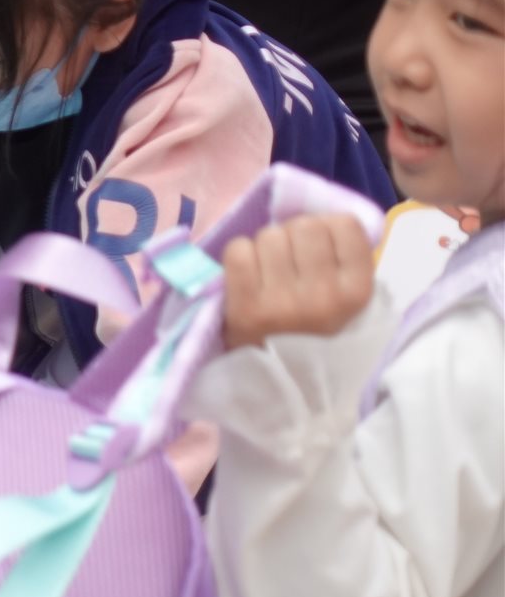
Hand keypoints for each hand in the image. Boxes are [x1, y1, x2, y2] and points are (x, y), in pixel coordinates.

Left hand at [220, 213, 375, 350]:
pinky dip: (240, 256)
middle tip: (289, 259)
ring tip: (268, 272)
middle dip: (293, 235)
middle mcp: (324, 297)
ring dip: (265, 247)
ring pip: (269, 235)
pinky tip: (247, 277)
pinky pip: (239, 250)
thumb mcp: (349, 302)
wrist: (283, 384)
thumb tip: (323, 213)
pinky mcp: (245, 307)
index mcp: (357, 292)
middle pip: (304, 226)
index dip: (327, 227)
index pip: (344, 224)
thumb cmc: (317, 332)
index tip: (319, 245)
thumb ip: (345, 260)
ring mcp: (283, 302)